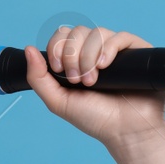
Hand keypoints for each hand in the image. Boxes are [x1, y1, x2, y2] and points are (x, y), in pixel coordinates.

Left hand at [23, 25, 164, 149]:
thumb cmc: (95, 119)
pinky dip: (108, 48)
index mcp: (76, 60)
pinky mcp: (136, 51)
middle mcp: (95, 52)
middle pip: (77, 32)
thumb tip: (28, 49)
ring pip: (96, 33)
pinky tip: (104, 65)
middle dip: (71, 54)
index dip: (57, 47)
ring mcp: (115, 51)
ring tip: (92, 81)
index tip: (58, 69)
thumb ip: (38, 78)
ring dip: (88, 56)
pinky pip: (119, 36)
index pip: (62, 36)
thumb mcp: (58, 101)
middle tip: (76, 79)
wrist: (126, 131)